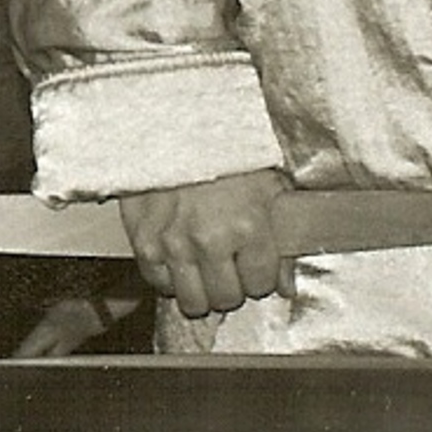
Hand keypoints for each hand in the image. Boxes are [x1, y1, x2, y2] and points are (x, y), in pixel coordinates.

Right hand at [116, 168, 293, 317]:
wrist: (180, 129)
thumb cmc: (230, 152)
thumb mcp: (272, 185)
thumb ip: (284, 237)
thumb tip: (287, 286)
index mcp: (249, 225)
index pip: (261, 284)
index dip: (262, 278)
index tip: (258, 266)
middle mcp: (210, 240)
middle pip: (226, 299)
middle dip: (235, 287)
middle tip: (234, 267)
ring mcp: (173, 245)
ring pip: (193, 302)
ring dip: (204, 291)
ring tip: (209, 268)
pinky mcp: (144, 244)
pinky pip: (160, 285)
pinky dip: (172, 278)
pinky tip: (183, 258)